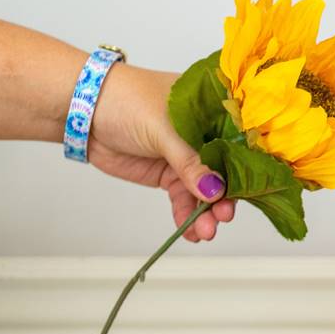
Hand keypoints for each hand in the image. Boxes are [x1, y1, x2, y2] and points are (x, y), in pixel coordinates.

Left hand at [91, 64, 235, 241]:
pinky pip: (184, 198)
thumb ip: (190, 163)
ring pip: (204, 189)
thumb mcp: (165, 131)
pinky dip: (187, 215)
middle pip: (225, 170)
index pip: (240, 142)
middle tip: (223, 217)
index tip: (249, 192)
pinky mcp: (168, 174)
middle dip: (225, 196)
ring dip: (206, 212)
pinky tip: (192, 231)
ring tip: (205, 231)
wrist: (85, 112)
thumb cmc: (129, 102)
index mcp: (214, 111)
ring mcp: (187, 156)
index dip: (246, 168)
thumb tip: (215, 192)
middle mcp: (206, 135)